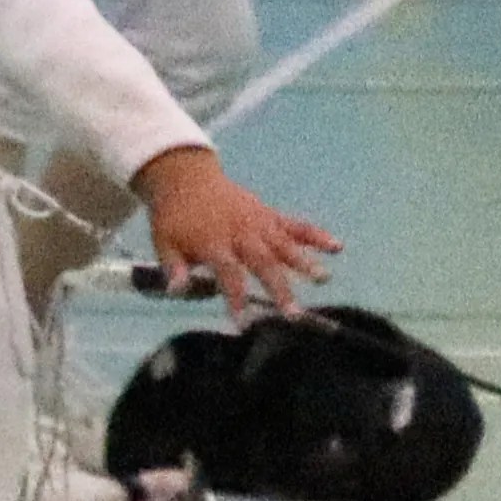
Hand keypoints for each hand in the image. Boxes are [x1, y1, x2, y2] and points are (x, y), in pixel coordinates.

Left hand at [132, 147, 334, 320]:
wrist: (187, 179)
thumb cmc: (174, 218)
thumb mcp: (163, 242)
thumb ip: (174, 267)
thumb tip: (176, 291)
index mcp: (214, 242)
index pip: (228, 272)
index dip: (236, 296)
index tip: (242, 321)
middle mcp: (241, 233)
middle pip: (263, 262)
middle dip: (279, 288)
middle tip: (293, 313)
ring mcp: (259, 223)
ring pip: (285, 244)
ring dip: (305, 262)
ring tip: (324, 279)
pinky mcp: (270, 215)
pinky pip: (296, 225)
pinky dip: (316, 235)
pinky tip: (337, 247)